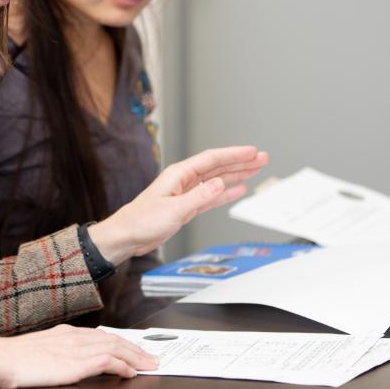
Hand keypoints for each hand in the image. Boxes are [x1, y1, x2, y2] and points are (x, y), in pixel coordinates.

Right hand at [0, 325, 158, 388]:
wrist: (1, 358)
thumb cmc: (12, 360)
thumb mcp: (38, 352)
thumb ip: (56, 353)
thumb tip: (64, 363)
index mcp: (65, 333)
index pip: (101, 336)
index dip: (120, 343)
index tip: (132, 350)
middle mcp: (74, 336)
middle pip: (113, 339)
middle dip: (135, 348)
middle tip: (151, 357)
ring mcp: (77, 348)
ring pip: (116, 348)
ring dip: (136, 356)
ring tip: (149, 364)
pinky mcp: (77, 362)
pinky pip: (109, 362)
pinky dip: (123, 366)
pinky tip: (131, 372)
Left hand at [88, 146, 268, 264]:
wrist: (127, 236)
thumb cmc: (142, 221)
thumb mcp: (174, 209)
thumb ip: (199, 196)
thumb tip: (220, 183)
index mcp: (179, 174)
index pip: (212, 159)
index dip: (234, 154)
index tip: (252, 151)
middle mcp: (184, 180)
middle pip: (217, 167)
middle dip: (240, 162)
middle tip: (262, 158)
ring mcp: (186, 193)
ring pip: (217, 180)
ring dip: (236, 175)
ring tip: (256, 170)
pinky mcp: (186, 207)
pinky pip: (211, 196)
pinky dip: (226, 193)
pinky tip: (238, 189)